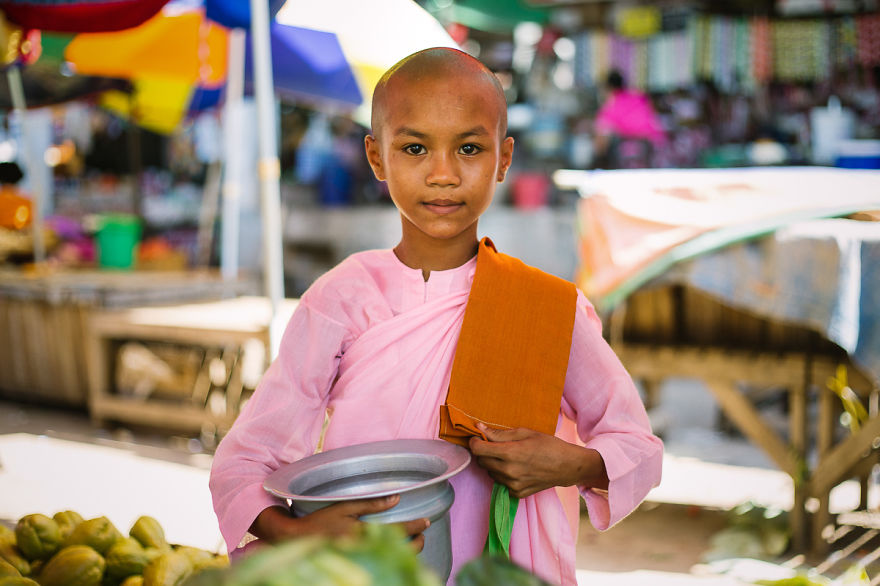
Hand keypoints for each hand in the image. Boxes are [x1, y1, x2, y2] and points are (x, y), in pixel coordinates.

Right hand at [250, 497, 429, 551]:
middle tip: (422, 536)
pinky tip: (397, 552)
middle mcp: (364, 548)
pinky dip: (393, 558)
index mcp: (362, 531)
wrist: (297, 541)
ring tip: (414, 544)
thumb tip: (396, 498)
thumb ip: (371, 503)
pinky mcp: (358, 564)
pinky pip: (382, 563)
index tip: (426, 522)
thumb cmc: (320, 521)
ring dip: (408, 553)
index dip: (415, 526)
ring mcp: (361, 559)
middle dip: (416, 544)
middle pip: (400, 550)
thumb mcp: (344, 507)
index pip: (397, 530)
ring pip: (393, 560)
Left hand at [468, 423, 608, 498]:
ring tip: (507, 457)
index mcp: (511, 453)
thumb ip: (500, 433)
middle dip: (483, 452)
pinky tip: (515, 468)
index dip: (473, 442)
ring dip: (492, 464)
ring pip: (489, 473)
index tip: (476, 438)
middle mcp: (509, 471)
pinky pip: (500, 483)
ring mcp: (513, 484)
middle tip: (493, 445)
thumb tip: (479, 428)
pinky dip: (502, 475)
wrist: (567, 467)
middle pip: (481, 462)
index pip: (478, 450)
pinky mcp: (517, 494)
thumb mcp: (525, 433)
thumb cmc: (548, 445)